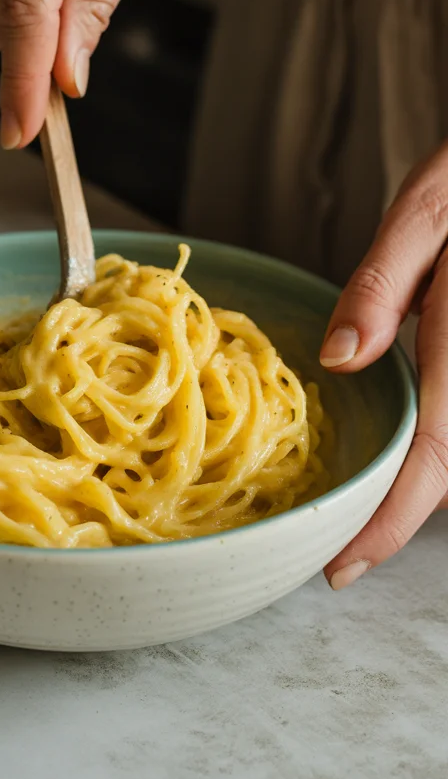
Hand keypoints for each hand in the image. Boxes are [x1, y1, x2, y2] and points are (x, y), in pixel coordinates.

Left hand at [320, 141, 447, 587]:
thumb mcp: (427, 209)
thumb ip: (381, 286)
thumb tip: (340, 362)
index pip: (434, 461)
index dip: (389, 526)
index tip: (342, 569)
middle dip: (398, 511)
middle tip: (340, 534)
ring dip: (423, 479)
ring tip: (363, 502)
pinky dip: (440, 438)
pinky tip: (407, 436)